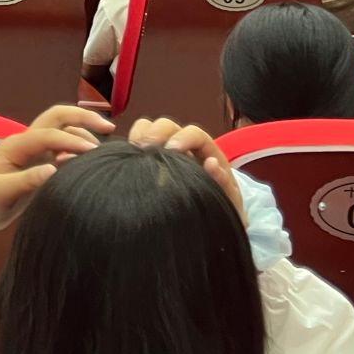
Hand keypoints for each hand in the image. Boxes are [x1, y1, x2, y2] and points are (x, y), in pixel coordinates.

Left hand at [0, 106, 112, 250]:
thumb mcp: (2, 193)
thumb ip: (28, 181)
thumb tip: (54, 170)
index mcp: (16, 145)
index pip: (50, 134)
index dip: (73, 141)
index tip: (94, 152)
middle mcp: (26, 143)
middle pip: (58, 118)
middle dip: (83, 117)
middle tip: (109, 126)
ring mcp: (33, 152)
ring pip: (62, 131)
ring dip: (82, 132)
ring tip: (103, 149)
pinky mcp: (39, 164)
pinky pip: (62, 149)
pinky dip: (77, 148)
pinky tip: (90, 161)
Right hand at [126, 118, 246, 223]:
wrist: (208, 227)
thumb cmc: (220, 213)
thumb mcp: (229, 203)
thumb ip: (225, 186)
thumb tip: (213, 164)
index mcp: (206, 153)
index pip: (194, 133)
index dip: (182, 136)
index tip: (172, 150)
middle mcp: (183, 148)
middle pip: (166, 125)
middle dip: (155, 133)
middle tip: (145, 149)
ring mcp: (163, 154)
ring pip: (147, 129)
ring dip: (139, 136)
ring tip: (133, 153)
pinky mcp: (147, 163)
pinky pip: (133, 145)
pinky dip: (127, 146)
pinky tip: (125, 160)